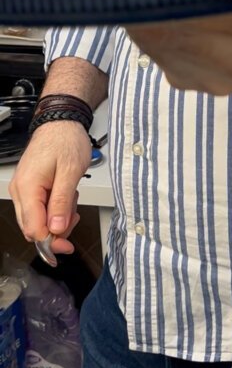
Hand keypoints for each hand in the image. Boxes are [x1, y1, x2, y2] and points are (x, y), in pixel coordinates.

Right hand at [9, 120, 91, 254]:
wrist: (61, 121)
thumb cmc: (66, 141)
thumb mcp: (70, 172)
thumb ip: (62, 202)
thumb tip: (56, 229)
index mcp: (28, 188)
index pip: (33, 228)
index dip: (51, 242)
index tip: (68, 246)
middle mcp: (20, 190)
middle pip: (33, 228)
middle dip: (56, 230)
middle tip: (74, 217)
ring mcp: (23, 189)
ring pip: (36, 220)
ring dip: (56, 219)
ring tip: (72, 199)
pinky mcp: (30, 187)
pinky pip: (39, 208)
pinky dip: (54, 209)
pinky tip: (66, 198)